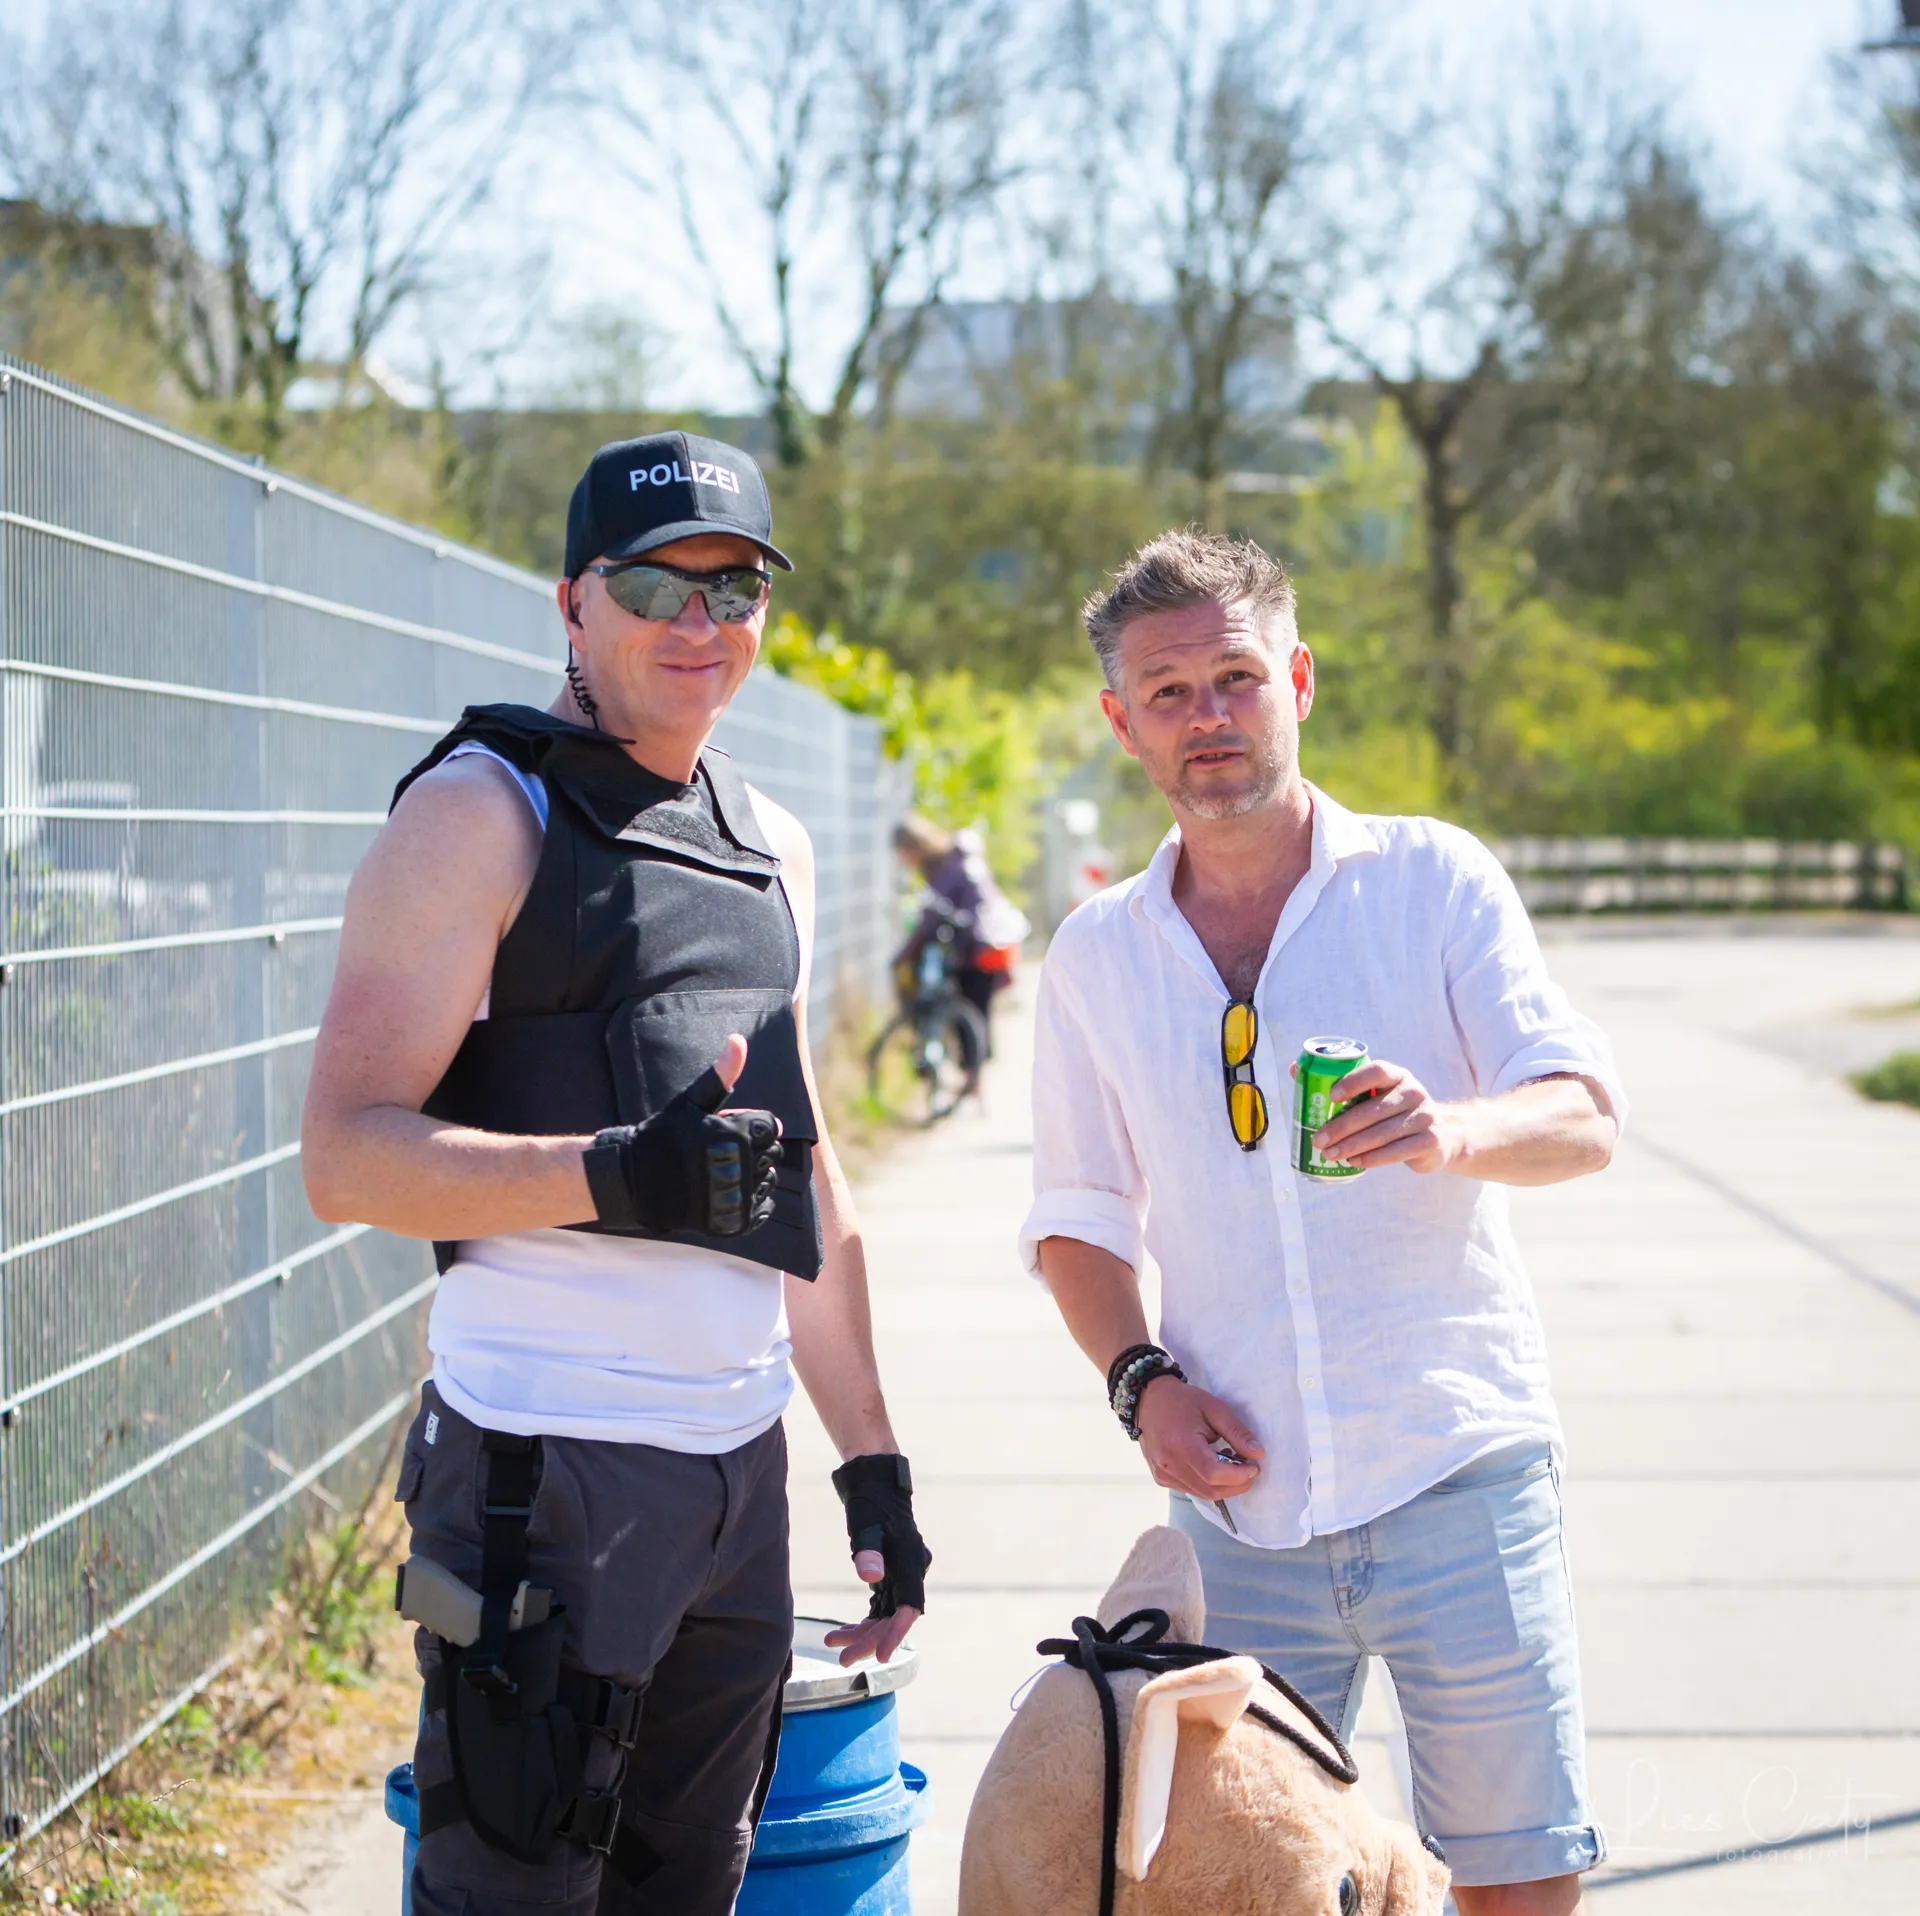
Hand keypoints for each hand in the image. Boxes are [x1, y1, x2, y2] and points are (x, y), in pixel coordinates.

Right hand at [583, 1034, 782, 1234]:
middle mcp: (737, 1165)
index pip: (771, 1126)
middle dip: (753, 1150)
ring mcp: (735, 1195)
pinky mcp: (732, 1222)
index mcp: (733, 1133)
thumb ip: (722, 1072)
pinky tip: (728, 1193)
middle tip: (723, 1153)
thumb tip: (738, 1039)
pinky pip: (764, 1209)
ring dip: (753, 1176)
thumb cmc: (666, 1135)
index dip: (751, 1127)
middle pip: (771, 1153)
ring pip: (769, 1181)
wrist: (637, 1180)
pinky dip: (752, 1203)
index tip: (728, 1131)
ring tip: (723, 1172)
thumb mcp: (693, 1100)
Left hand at [824, 1453, 929, 1666]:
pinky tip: (842, 1632)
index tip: (879, 1657)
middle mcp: (910, 1573)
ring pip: (885, 1615)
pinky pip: (879, 1607)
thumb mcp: (866, 1526)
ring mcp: (900, 1575)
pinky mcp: (889, 1574)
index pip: (908, 1608)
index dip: (895, 1634)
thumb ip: (868, 1552)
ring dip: (863, 1633)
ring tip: (833, 1645)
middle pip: (893, 1617)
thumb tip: (870, 1577)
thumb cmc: (871, 1502)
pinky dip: (863, 1621)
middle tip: (843, 1659)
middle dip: (870, 1640)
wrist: (874, 1482)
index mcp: (911, 1563)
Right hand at [1135, 1375, 1262, 1503]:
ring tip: (1232, 1465)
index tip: (1254, 1466)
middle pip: (1210, 1490)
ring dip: (1223, 1486)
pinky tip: (1212, 1466)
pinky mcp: (1160, 1478)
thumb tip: (1258, 1454)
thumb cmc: (1184, 1401)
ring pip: (1201, 1494)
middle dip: (1236, 1485)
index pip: (1214, 1474)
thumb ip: (1237, 1432)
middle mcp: (1169, 1465)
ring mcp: (1162, 1474)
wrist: (1149, 1399)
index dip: (1239, 1476)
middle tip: (1249, 1470)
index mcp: (1181, 1445)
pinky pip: (1190, 1489)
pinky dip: (1208, 1485)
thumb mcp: (1214, 1408)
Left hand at [1305, 1057, 1472, 1174]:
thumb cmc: (1396, 1112)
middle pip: (1373, 1110)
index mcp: (1398, 1075)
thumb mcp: (1378, 1093)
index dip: (1353, 1081)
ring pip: (1381, 1134)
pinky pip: (1394, 1152)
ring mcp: (1424, 1117)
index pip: (1377, 1071)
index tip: (1330, 1096)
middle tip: (1318, 1139)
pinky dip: (1371, 1158)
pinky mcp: (1429, 1141)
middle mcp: (1414, 1093)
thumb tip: (1294, 1068)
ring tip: (1329, 1154)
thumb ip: (1341, 1082)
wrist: (1443, 1135)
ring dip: (1351, 1146)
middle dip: (1342, 1126)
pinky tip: (1353, 1162)